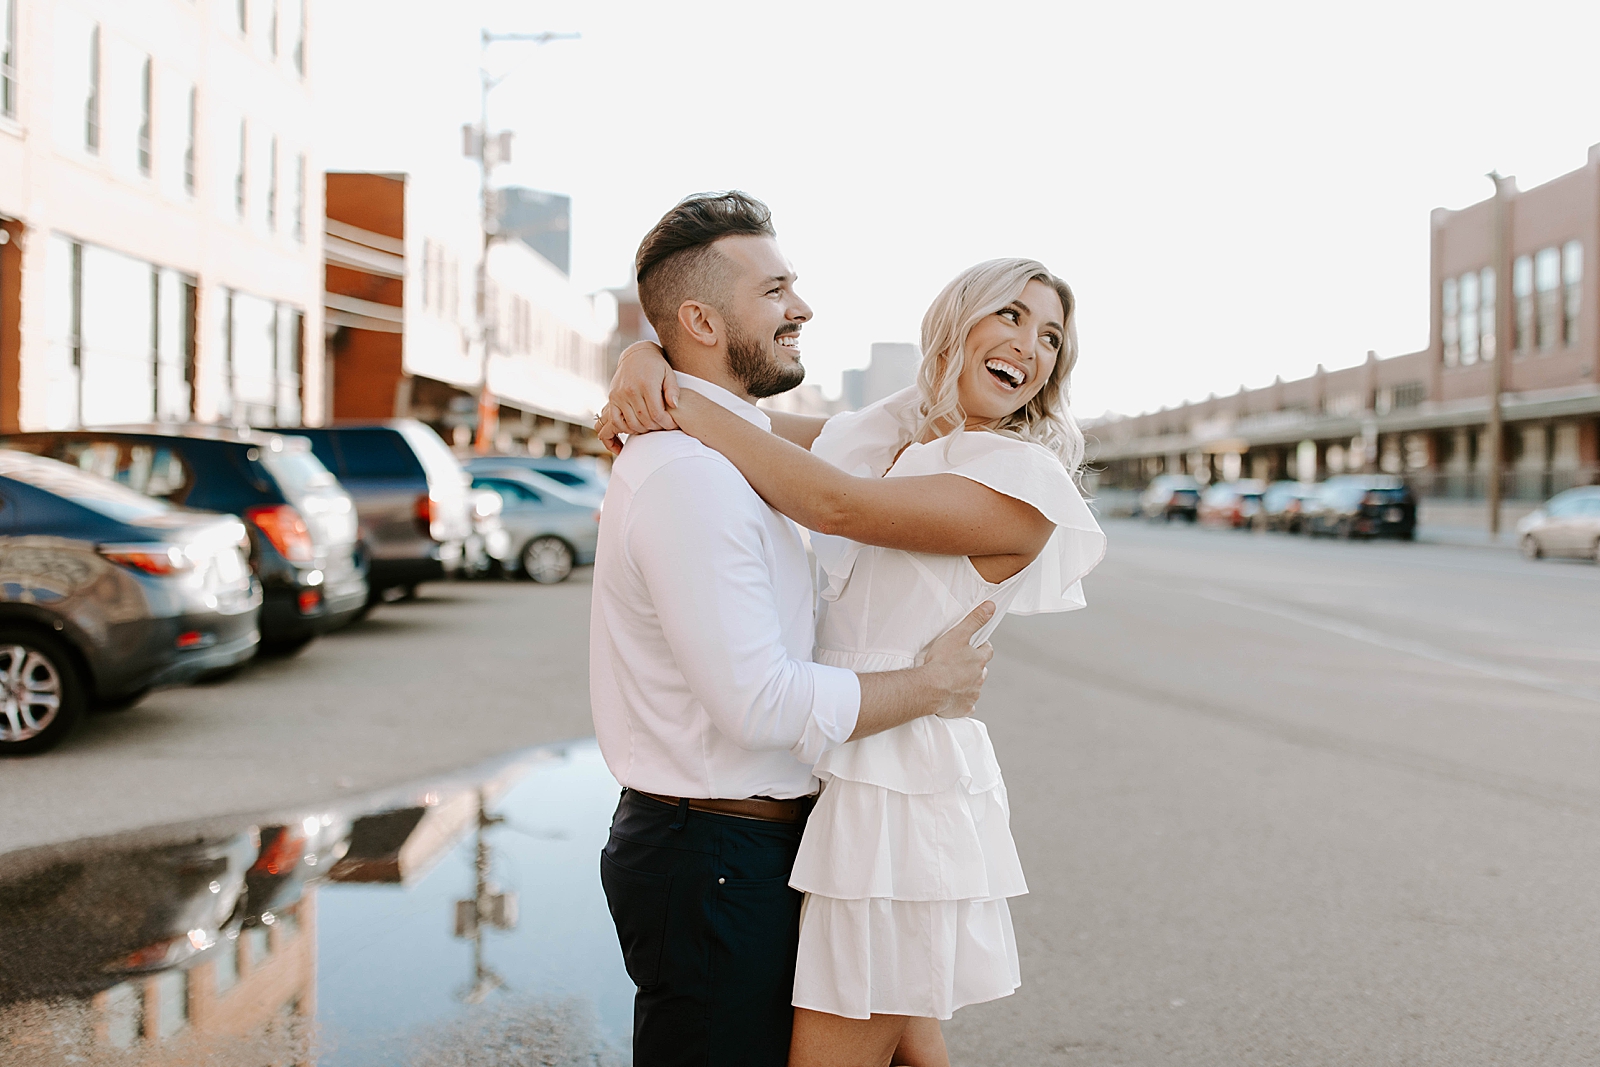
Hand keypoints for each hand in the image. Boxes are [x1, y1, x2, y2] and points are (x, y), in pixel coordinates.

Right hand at [608, 341, 678, 433]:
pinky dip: (626, 428)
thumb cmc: (656, 366)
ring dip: (644, 429)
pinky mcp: (612, 397)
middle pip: (645, 420)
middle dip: (657, 427)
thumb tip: (674, 405)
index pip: (657, 414)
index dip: (666, 423)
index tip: (673, 425)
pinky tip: (637, 426)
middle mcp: (631, 390)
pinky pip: (616, 420)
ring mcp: (619, 395)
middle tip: (664, 425)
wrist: (636, 355)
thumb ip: (673, 390)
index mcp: (647, 384)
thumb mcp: (669, 373)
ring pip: (632, 423)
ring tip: (652, 425)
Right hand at [922, 601, 995, 718]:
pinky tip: (953, 698)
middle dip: (974, 667)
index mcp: (979, 660)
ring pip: (974, 687)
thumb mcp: (958, 634)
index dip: (982, 646)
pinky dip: (962, 701)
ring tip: (952, 679)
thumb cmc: (941, 661)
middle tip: (959, 663)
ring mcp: (973, 694)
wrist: (929, 688)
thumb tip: (991, 607)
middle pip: (981, 670)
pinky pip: (967, 705)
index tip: (977, 645)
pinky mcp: (964, 707)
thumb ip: (975, 620)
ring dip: (968, 683)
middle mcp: (979, 677)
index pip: (988, 650)